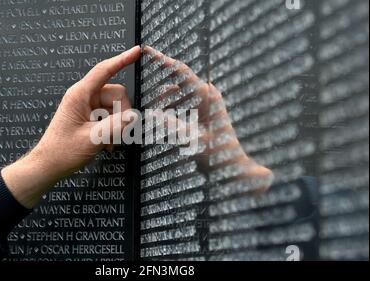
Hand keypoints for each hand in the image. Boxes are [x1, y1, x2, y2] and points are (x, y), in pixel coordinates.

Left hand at [1, 46, 140, 207]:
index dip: (122, 59)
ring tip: (108, 143)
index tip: (137, 51)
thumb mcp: (93, 139)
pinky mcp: (89, 117)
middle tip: (119, 134)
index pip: (104, 70)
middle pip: (116, 94)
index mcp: (80, 95)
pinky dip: (112, 130)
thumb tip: (134, 116)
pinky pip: (110, 117)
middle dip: (122, 114)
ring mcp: (87, 107)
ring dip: (117, 126)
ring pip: (116, 108)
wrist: (48, 166)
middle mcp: (84, 97)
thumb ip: (116, 126)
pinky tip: (106, 144)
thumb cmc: (62, 152)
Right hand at [143, 46, 273, 191]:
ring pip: (176, 98)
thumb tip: (151, 113)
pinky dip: (171, 114)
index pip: (181, 70)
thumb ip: (171, 125)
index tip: (147, 51)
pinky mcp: (201, 114)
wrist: (233, 168)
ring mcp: (204, 104)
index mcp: (206, 95)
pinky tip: (165, 127)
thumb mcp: (192, 139)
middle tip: (151, 112)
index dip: (162, 59)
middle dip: (160, 96)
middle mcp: (206, 95)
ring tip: (159, 125)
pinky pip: (180, 107)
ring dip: (165, 107)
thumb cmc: (218, 154)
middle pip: (175, 85)